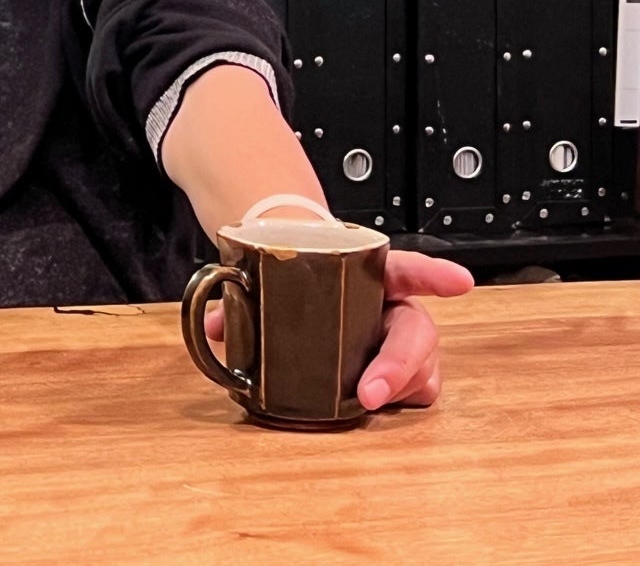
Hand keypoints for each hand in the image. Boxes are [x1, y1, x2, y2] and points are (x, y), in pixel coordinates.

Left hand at [203, 249, 473, 409]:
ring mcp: (401, 339)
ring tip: (371, 399)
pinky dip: (402, 399)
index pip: (407, 267)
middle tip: (374, 391)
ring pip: (422, 366)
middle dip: (400, 362)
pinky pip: (415, 389)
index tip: (460, 282)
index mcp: (372, 273)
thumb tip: (214, 324)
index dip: (434, 274)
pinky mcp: (400, 369)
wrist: (308, 274)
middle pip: (416, 331)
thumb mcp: (275, 276)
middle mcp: (394, 305)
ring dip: (401, 385)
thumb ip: (241, 298)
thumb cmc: (301, 276)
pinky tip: (385, 407)